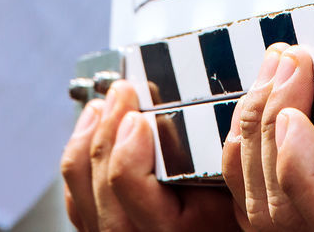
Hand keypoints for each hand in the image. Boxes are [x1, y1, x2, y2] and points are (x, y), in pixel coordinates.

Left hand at [61, 80, 238, 231]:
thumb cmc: (234, 222)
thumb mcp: (235, 192)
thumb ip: (212, 158)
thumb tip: (182, 113)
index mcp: (174, 230)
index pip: (127, 183)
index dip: (127, 144)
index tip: (138, 115)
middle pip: (99, 185)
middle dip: (105, 130)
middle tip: (120, 94)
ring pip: (80, 195)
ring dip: (85, 143)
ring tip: (100, 109)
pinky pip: (79, 206)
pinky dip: (79, 168)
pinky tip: (89, 138)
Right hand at [223, 0, 313, 231]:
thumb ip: (282, 92)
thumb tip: (212, 100)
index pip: (270, 209)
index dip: (236, 162)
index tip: (236, 98)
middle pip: (269, 219)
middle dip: (247, 142)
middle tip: (271, 73)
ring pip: (292, 220)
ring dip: (270, 140)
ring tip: (287, 76)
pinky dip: (295, 167)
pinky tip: (296, 118)